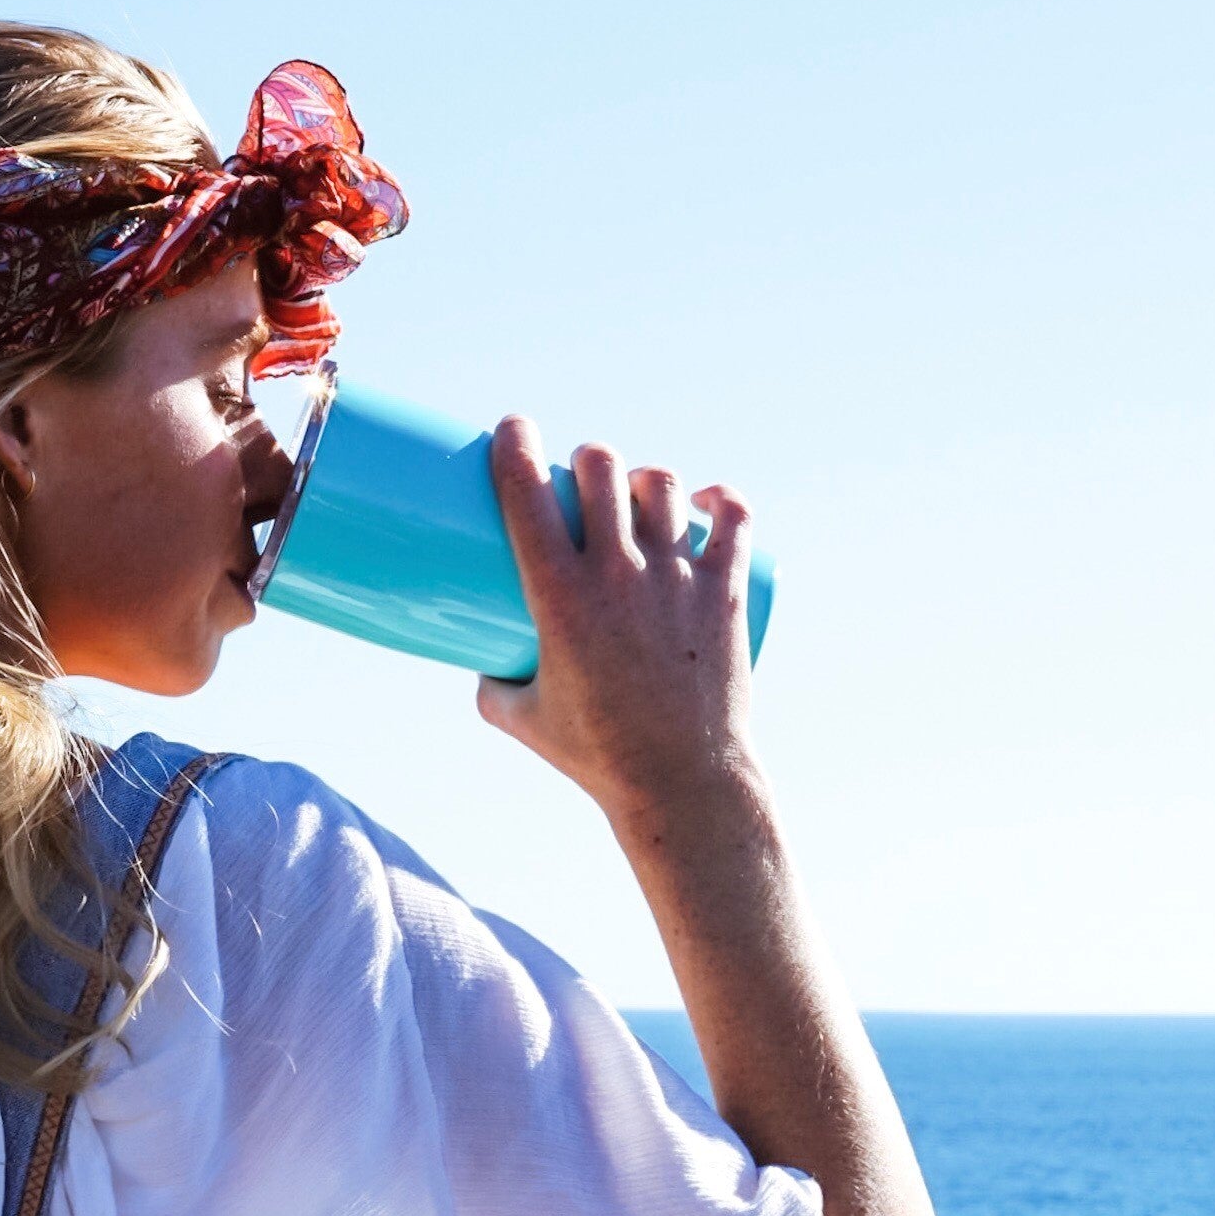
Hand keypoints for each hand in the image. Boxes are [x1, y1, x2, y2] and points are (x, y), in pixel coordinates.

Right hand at [476, 417, 758, 823]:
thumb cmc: (597, 756)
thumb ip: (492, 683)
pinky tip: (705, 502)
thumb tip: (481, 659)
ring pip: (662, 483)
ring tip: (636, 498)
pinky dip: (719, 499)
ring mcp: (677, 577)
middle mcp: (619, 574)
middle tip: (580, 479)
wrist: (683, 784)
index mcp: (559, 596)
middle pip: (601, 466)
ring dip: (642, 479)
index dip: (515, 443)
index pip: (526, 490)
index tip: (513, 431)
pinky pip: (733, 516)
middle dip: (585, 459)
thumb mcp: (522, 720)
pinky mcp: (724, 589)